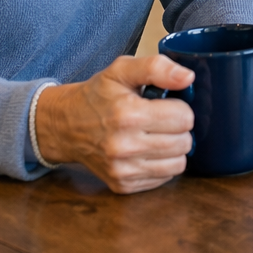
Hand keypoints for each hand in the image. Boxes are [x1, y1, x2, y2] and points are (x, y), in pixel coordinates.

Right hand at [34, 54, 194, 193]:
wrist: (65, 126)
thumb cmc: (97, 95)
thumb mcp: (122, 69)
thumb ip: (157, 67)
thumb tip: (187, 78)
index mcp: (128, 114)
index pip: (184, 118)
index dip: (181, 108)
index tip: (167, 105)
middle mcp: (124, 146)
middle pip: (184, 143)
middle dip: (179, 129)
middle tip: (162, 120)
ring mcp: (122, 170)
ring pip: (178, 164)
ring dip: (174, 149)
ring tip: (158, 135)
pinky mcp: (121, 185)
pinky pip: (163, 179)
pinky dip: (162, 165)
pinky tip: (147, 151)